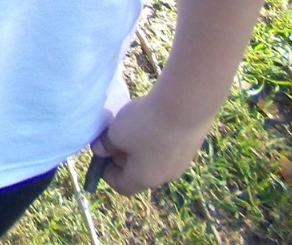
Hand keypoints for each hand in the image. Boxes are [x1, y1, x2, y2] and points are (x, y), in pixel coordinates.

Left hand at [94, 91, 211, 194]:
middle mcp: (166, 175)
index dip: (106, 172)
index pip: (122, 186)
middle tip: (114, 134)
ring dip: (139, 145)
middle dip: (122, 155)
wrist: (187, 105)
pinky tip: (153, 117)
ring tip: (132, 124)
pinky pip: (167, 146)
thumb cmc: (145, 124)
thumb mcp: (116, 133)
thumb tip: (100, 150)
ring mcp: (182, 161)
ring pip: (153, 158)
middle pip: (138, 172)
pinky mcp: (191, 144)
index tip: (100, 151)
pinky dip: (155, 137)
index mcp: (145, 179)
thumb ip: (105, 145)